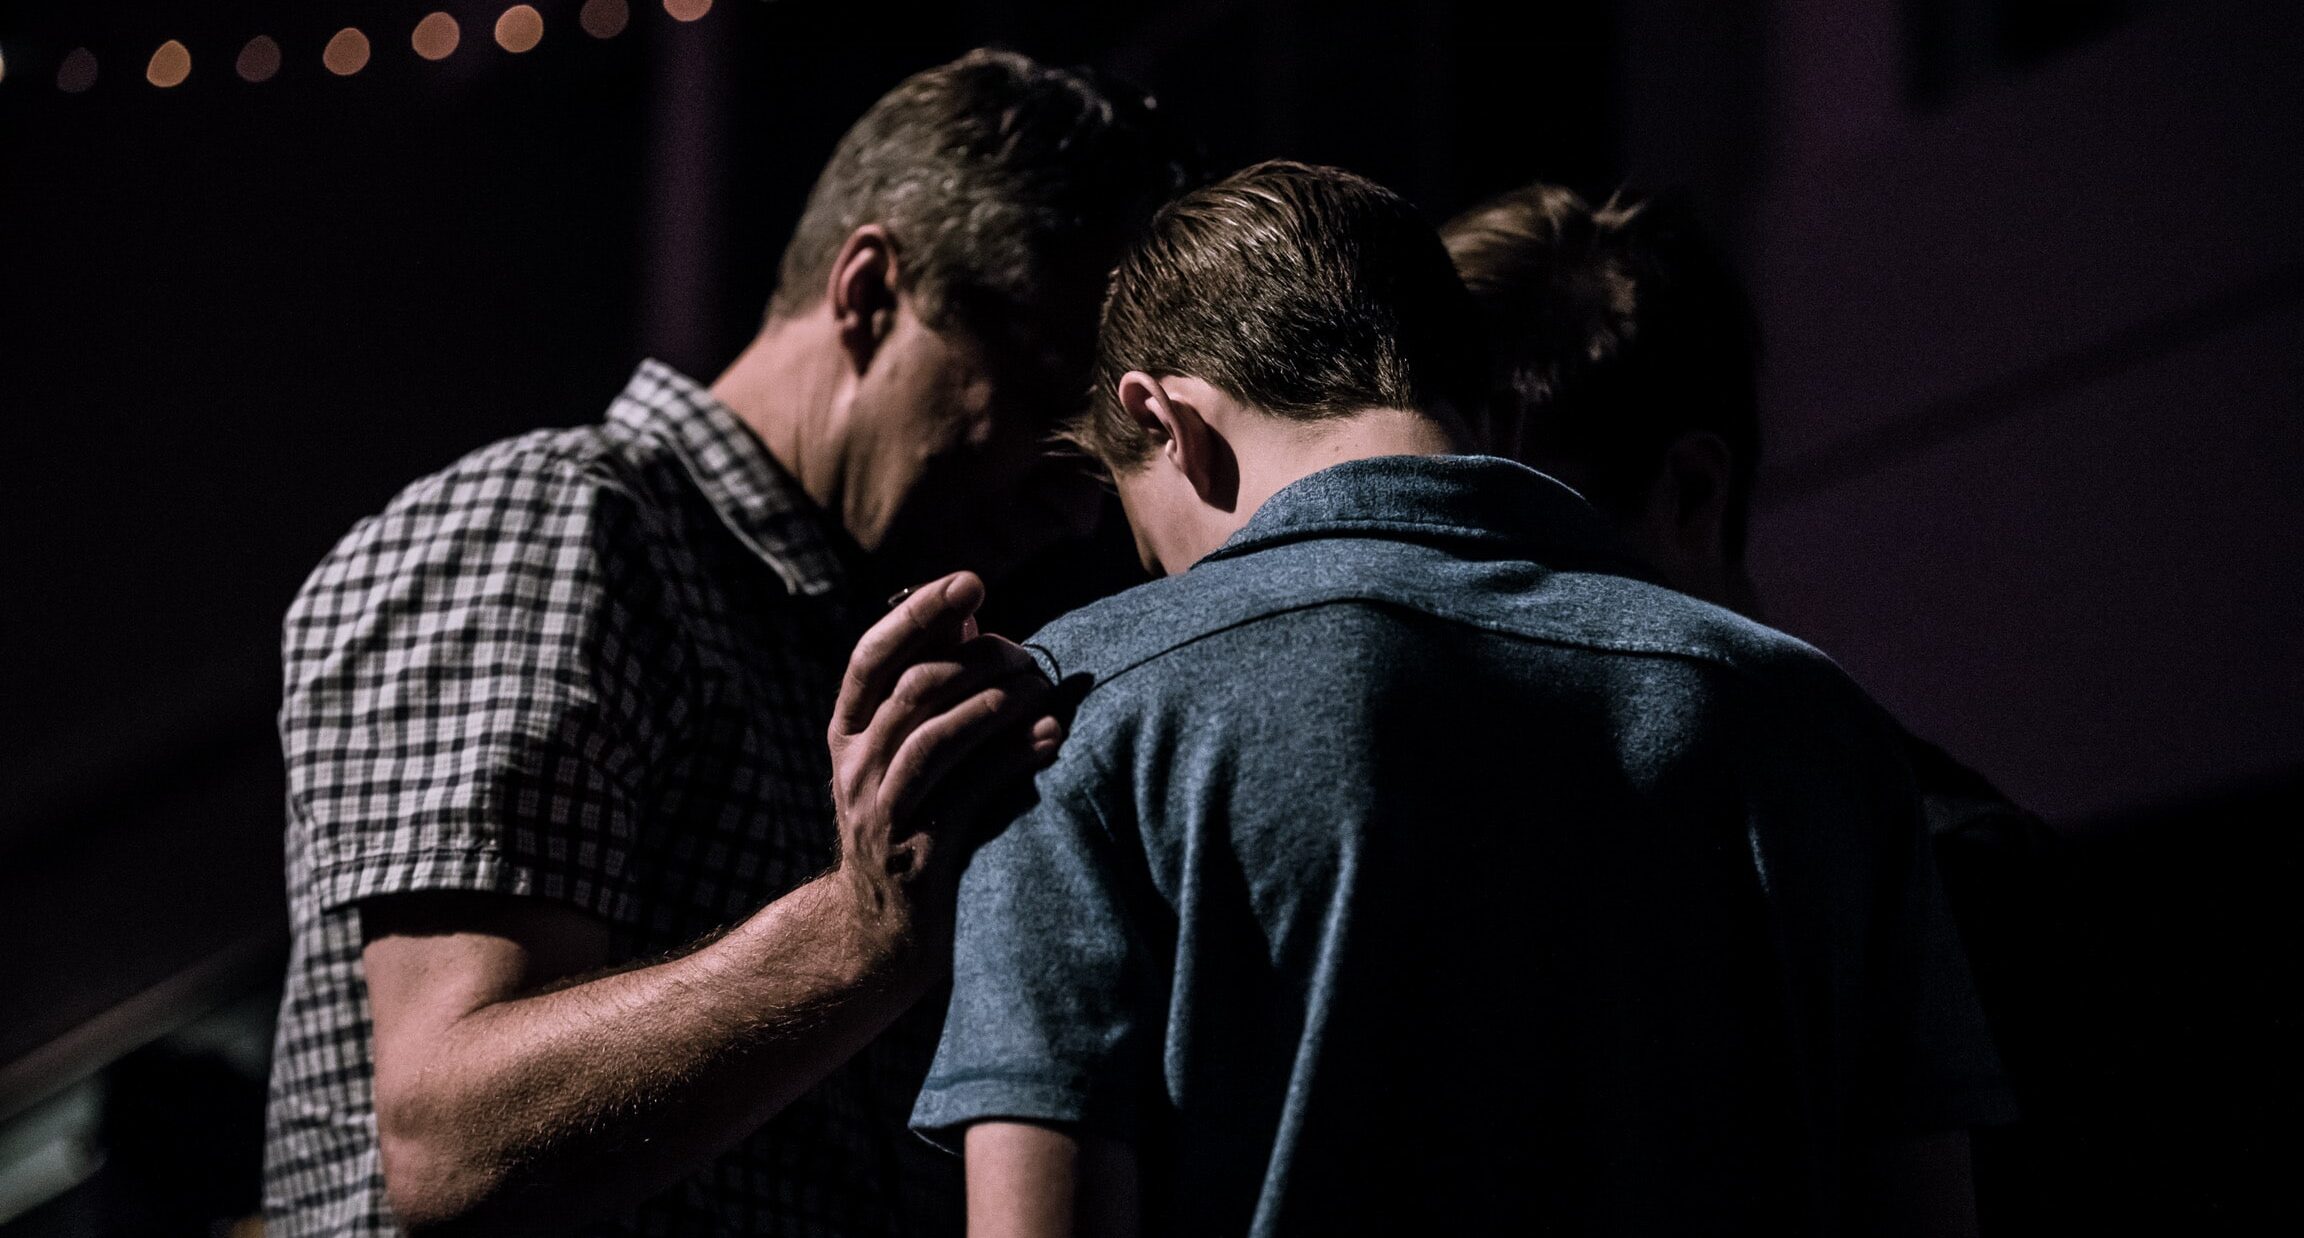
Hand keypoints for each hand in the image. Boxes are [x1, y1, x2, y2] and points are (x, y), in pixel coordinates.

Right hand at [828, 572, 1062, 928]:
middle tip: (1028, 655)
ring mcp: (882, 813)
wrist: (882, 934)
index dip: (918, 612)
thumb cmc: (913, 820)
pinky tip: (1050, 738)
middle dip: (978, 661)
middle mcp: (854, 767)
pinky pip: (967, 794)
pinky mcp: (919, 856)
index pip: (872, 656)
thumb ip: (931, 686)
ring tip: (1042, 689)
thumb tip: (967, 617)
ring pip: (934, 738)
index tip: (970, 581)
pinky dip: (1011, 758)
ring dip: (996, 704)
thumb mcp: (906, 752)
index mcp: (848, 732)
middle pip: (912, 690)